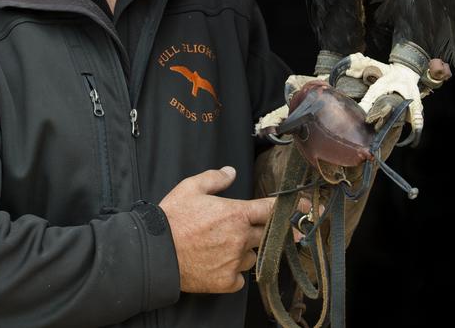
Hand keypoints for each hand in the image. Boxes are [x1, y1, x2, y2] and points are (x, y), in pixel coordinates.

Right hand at [159, 166, 274, 293]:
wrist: (158, 252)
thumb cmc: (173, 218)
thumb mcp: (191, 187)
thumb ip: (215, 178)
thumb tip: (231, 172)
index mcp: (236, 214)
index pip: (269, 209)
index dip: (281, 208)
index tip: (296, 209)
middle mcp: (240, 239)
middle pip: (265, 233)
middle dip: (259, 229)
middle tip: (241, 227)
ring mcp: (234, 262)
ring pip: (253, 256)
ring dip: (245, 250)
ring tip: (224, 245)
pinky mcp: (226, 282)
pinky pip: (240, 277)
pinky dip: (234, 271)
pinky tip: (219, 263)